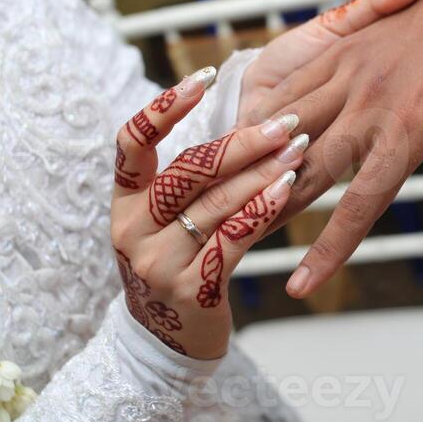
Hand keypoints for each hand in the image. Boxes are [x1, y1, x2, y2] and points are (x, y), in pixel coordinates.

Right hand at [111, 70, 306, 358]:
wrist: (167, 343)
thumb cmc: (176, 266)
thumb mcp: (163, 223)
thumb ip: (187, 181)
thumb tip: (240, 124)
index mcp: (124, 203)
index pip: (131, 143)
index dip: (164, 107)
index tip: (203, 78)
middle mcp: (132, 229)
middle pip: (188, 170)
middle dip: (241, 142)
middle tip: (284, 123)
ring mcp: (158, 261)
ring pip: (215, 203)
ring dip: (262, 173)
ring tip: (298, 149)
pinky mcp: (190, 287)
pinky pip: (232, 238)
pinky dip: (261, 209)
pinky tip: (285, 189)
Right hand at [241, 0, 422, 296]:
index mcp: (409, 130)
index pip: (361, 206)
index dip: (330, 252)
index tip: (302, 288)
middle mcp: (370, 103)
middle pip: (310, 168)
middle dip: (275, 208)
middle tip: (243, 243)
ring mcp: (350, 72)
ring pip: (290, 124)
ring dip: (261, 159)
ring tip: (232, 195)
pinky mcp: (340, 49)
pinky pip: (294, 86)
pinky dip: (268, 113)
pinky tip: (248, 136)